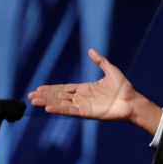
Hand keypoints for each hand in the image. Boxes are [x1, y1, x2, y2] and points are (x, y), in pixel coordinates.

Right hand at [28, 49, 161, 134]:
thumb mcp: (111, 71)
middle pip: (59, 96)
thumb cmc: (124, 88)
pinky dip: (59, 109)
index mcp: (85, 88)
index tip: (38, 88)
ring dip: (48, 102)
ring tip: (34, 101)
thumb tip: (91, 50)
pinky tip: (48, 108)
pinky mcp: (88, 113)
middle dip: (45, 96)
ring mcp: (84, 106)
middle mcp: (82, 98)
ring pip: (62, 104)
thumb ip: (100, 61)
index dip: (51, 88)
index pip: (64, 88)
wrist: (132, 101)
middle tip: (30, 96)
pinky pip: (71, 111)